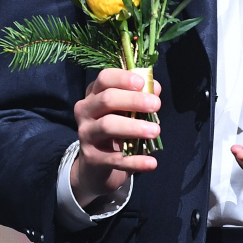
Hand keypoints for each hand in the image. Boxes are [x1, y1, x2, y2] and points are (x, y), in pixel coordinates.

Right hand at [70, 68, 161, 207]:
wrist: (95, 165)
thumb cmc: (116, 126)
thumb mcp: (125, 109)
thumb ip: (140, 95)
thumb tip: (154, 88)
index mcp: (94, 94)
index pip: (104, 78)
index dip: (123, 78)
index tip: (142, 83)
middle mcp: (86, 111)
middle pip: (107, 99)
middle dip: (133, 100)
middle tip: (156, 104)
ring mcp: (86, 134)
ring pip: (108, 126)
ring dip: (134, 127)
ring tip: (156, 130)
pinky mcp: (91, 158)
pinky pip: (114, 158)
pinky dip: (135, 161)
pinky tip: (152, 162)